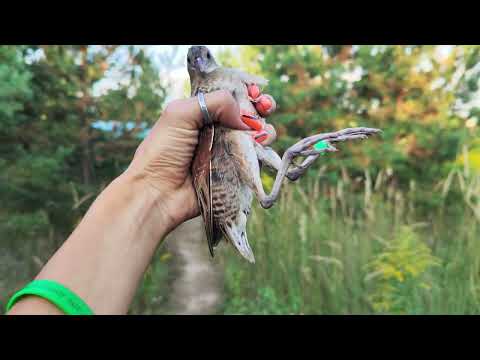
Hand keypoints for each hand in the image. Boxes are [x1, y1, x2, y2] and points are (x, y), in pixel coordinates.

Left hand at [124, 90, 276, 232]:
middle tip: (265, 108)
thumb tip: (244, 116)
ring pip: (255, 137)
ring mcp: (225, 152)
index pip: (230, 97)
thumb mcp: (180, 114)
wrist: (158, 193)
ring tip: (262, 133)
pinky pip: (254, 160)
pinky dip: (263, 152)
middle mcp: (215, 131)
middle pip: (247, 115)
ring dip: (265, 130)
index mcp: (200, 113)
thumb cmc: (162, 152)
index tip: (255, 93)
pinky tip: (261, 147)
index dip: (245, 93)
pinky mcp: (232, 173)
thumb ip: (214, 102)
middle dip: (261, 108)